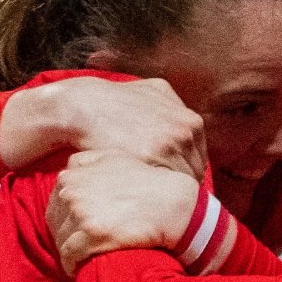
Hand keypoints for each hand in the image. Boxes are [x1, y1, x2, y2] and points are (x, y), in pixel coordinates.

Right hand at [5, 72, 204, 177]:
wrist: (82, 105)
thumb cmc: (116, 100)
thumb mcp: (154, 91)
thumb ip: (178, 107)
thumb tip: (190, 126)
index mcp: (192, 122)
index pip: (199, 162)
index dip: (182, 172)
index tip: (165, 177)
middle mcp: (187, 133)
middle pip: (193, 174)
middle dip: (175, 181)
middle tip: (156, 188)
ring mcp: (172, 146)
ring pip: (179, 183)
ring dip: (164, 189)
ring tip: (145, 190)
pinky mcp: (152, 158)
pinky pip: (162, 186)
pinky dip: (152, 191)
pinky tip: (138, 189)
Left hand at [52, 155, 205, 269]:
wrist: (173, 203)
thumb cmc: (148, 182)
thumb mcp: (115, 158)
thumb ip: (87, 161)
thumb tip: (70, 170)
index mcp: (71, 176)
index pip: (55, 204)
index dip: (65, 219)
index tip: (76, 229)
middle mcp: (71, 193)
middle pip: (55, 223)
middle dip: (65, 235)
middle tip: (80, 246)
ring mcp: (80, 214)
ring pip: (61, 240)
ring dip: (70, 252)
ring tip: (82, 259)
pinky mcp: (92, 236)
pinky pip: (70, 255)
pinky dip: (72, 265)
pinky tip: (79, 269)